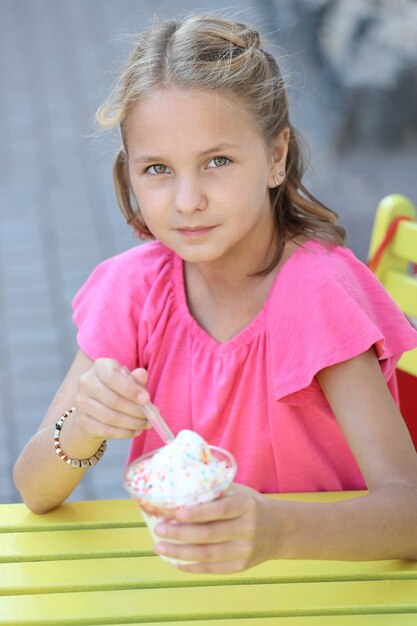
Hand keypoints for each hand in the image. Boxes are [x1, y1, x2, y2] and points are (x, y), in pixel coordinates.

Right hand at [74, 358, 150, 441]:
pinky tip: (135, 431)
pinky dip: (124, 433)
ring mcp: (81, 402)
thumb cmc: (117, 389)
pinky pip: (106, 430)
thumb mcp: (128, 380)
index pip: (112, 377)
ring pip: (110, 417)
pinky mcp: (82, 421)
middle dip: (136, 411)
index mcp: (99, 367)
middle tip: (151, 417)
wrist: (96, 407)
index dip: (130, 389)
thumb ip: (136, 379)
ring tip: (146, 424)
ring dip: (132, 423)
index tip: (147, 399)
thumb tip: (142, 375)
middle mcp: (86, 382)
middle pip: (113, 400)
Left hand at [153, 484, 276, 572]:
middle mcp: (247, 529)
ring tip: (160, 547)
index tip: (176, 512)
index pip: (220, 510)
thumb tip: (180, 488)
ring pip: (208, 555)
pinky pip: (212, 569)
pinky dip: (191, 566)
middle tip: (159, 529)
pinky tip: (174, 561)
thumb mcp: (239, 492)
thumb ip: (216, 492)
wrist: (281, 530)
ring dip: (180, 552)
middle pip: (210, 535)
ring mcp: (244, 551)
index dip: (198, 512)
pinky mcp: (241, 567)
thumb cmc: (251, 506)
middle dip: (181, 533)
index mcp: (246, 505)